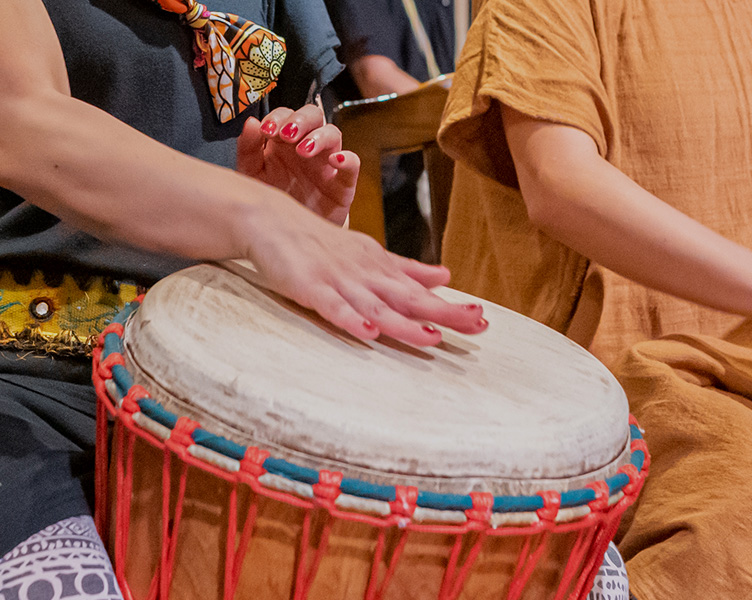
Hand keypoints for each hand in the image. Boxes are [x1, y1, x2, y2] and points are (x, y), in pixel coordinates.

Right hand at [237, 205, 484, 346]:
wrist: (269, 219)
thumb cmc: (318, 241)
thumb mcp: (368, 253)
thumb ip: (405, 268)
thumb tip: (444, 275)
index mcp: (380, 267)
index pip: (420, 291)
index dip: (450, 305)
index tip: (482, 317)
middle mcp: (365, 273)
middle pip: (408, 298)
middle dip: (442, 312)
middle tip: (476, 324)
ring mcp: (338, 280)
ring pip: (375, 306)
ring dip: (403, 323)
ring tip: (430, 338)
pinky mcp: (309, 287)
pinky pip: (333, 307)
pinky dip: (351, 319)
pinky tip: (368, 333)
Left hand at [240, 105, 359, 223]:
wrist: (288, 237)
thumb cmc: (272, 200)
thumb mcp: (252, 175)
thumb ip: (248, 149)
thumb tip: (250, 122)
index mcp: (283, 142)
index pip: (285, 115)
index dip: (278, 117)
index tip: (266, 129)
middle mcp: (306, 147)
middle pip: (312, 116)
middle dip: (300, 119)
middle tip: (286, 133)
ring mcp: (325, 163)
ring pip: (332, 134)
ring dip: (319, 136)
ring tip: (303, 150)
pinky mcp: (342, 183)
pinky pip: (352, 164)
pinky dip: (347, 158)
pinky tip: (336, 160)